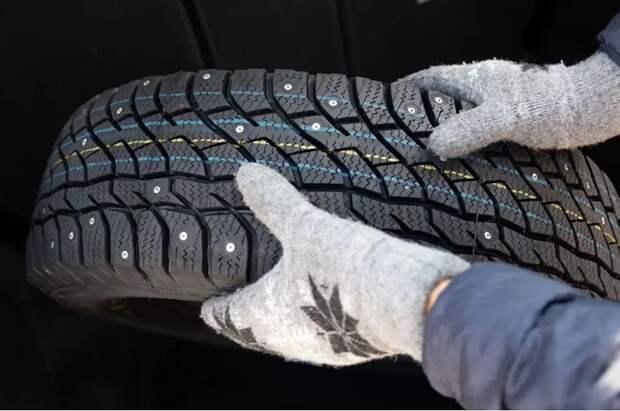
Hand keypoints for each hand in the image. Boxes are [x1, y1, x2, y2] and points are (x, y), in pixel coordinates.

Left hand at [201, 163, 469, 365]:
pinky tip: (327, 305)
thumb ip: (274, 201)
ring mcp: (322, 347)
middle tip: (243, 300)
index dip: (216, 311)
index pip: (228, 317)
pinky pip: (322, 336)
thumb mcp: (305, 226)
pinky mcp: (352, 346)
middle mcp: (288, 339)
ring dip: (281, 320)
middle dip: (247, 315)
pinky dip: (315, 321)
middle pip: (257, 331)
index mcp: (265, 314)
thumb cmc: (346, 267)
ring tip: (282, 302)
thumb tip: (245, 173)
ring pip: (291, 336)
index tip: (208, 307)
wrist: (408, 302)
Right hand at [404, 51, 619, 158]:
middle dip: (412, 120)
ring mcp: (486, 108)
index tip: (378, 114)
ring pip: (450, 120)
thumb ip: (468, 129)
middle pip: (432, 102)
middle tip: (392, 146)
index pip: (423, 81)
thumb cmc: (544, 107)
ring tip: (413, 160)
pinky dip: (454, 148)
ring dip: (434, 136)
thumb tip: (432, 147)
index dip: (399, 94)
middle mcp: (473, 91)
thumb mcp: (503, 118)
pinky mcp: (498, 125)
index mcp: (468, 79)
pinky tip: (448, 166)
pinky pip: (467, 135)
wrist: (585, 111)